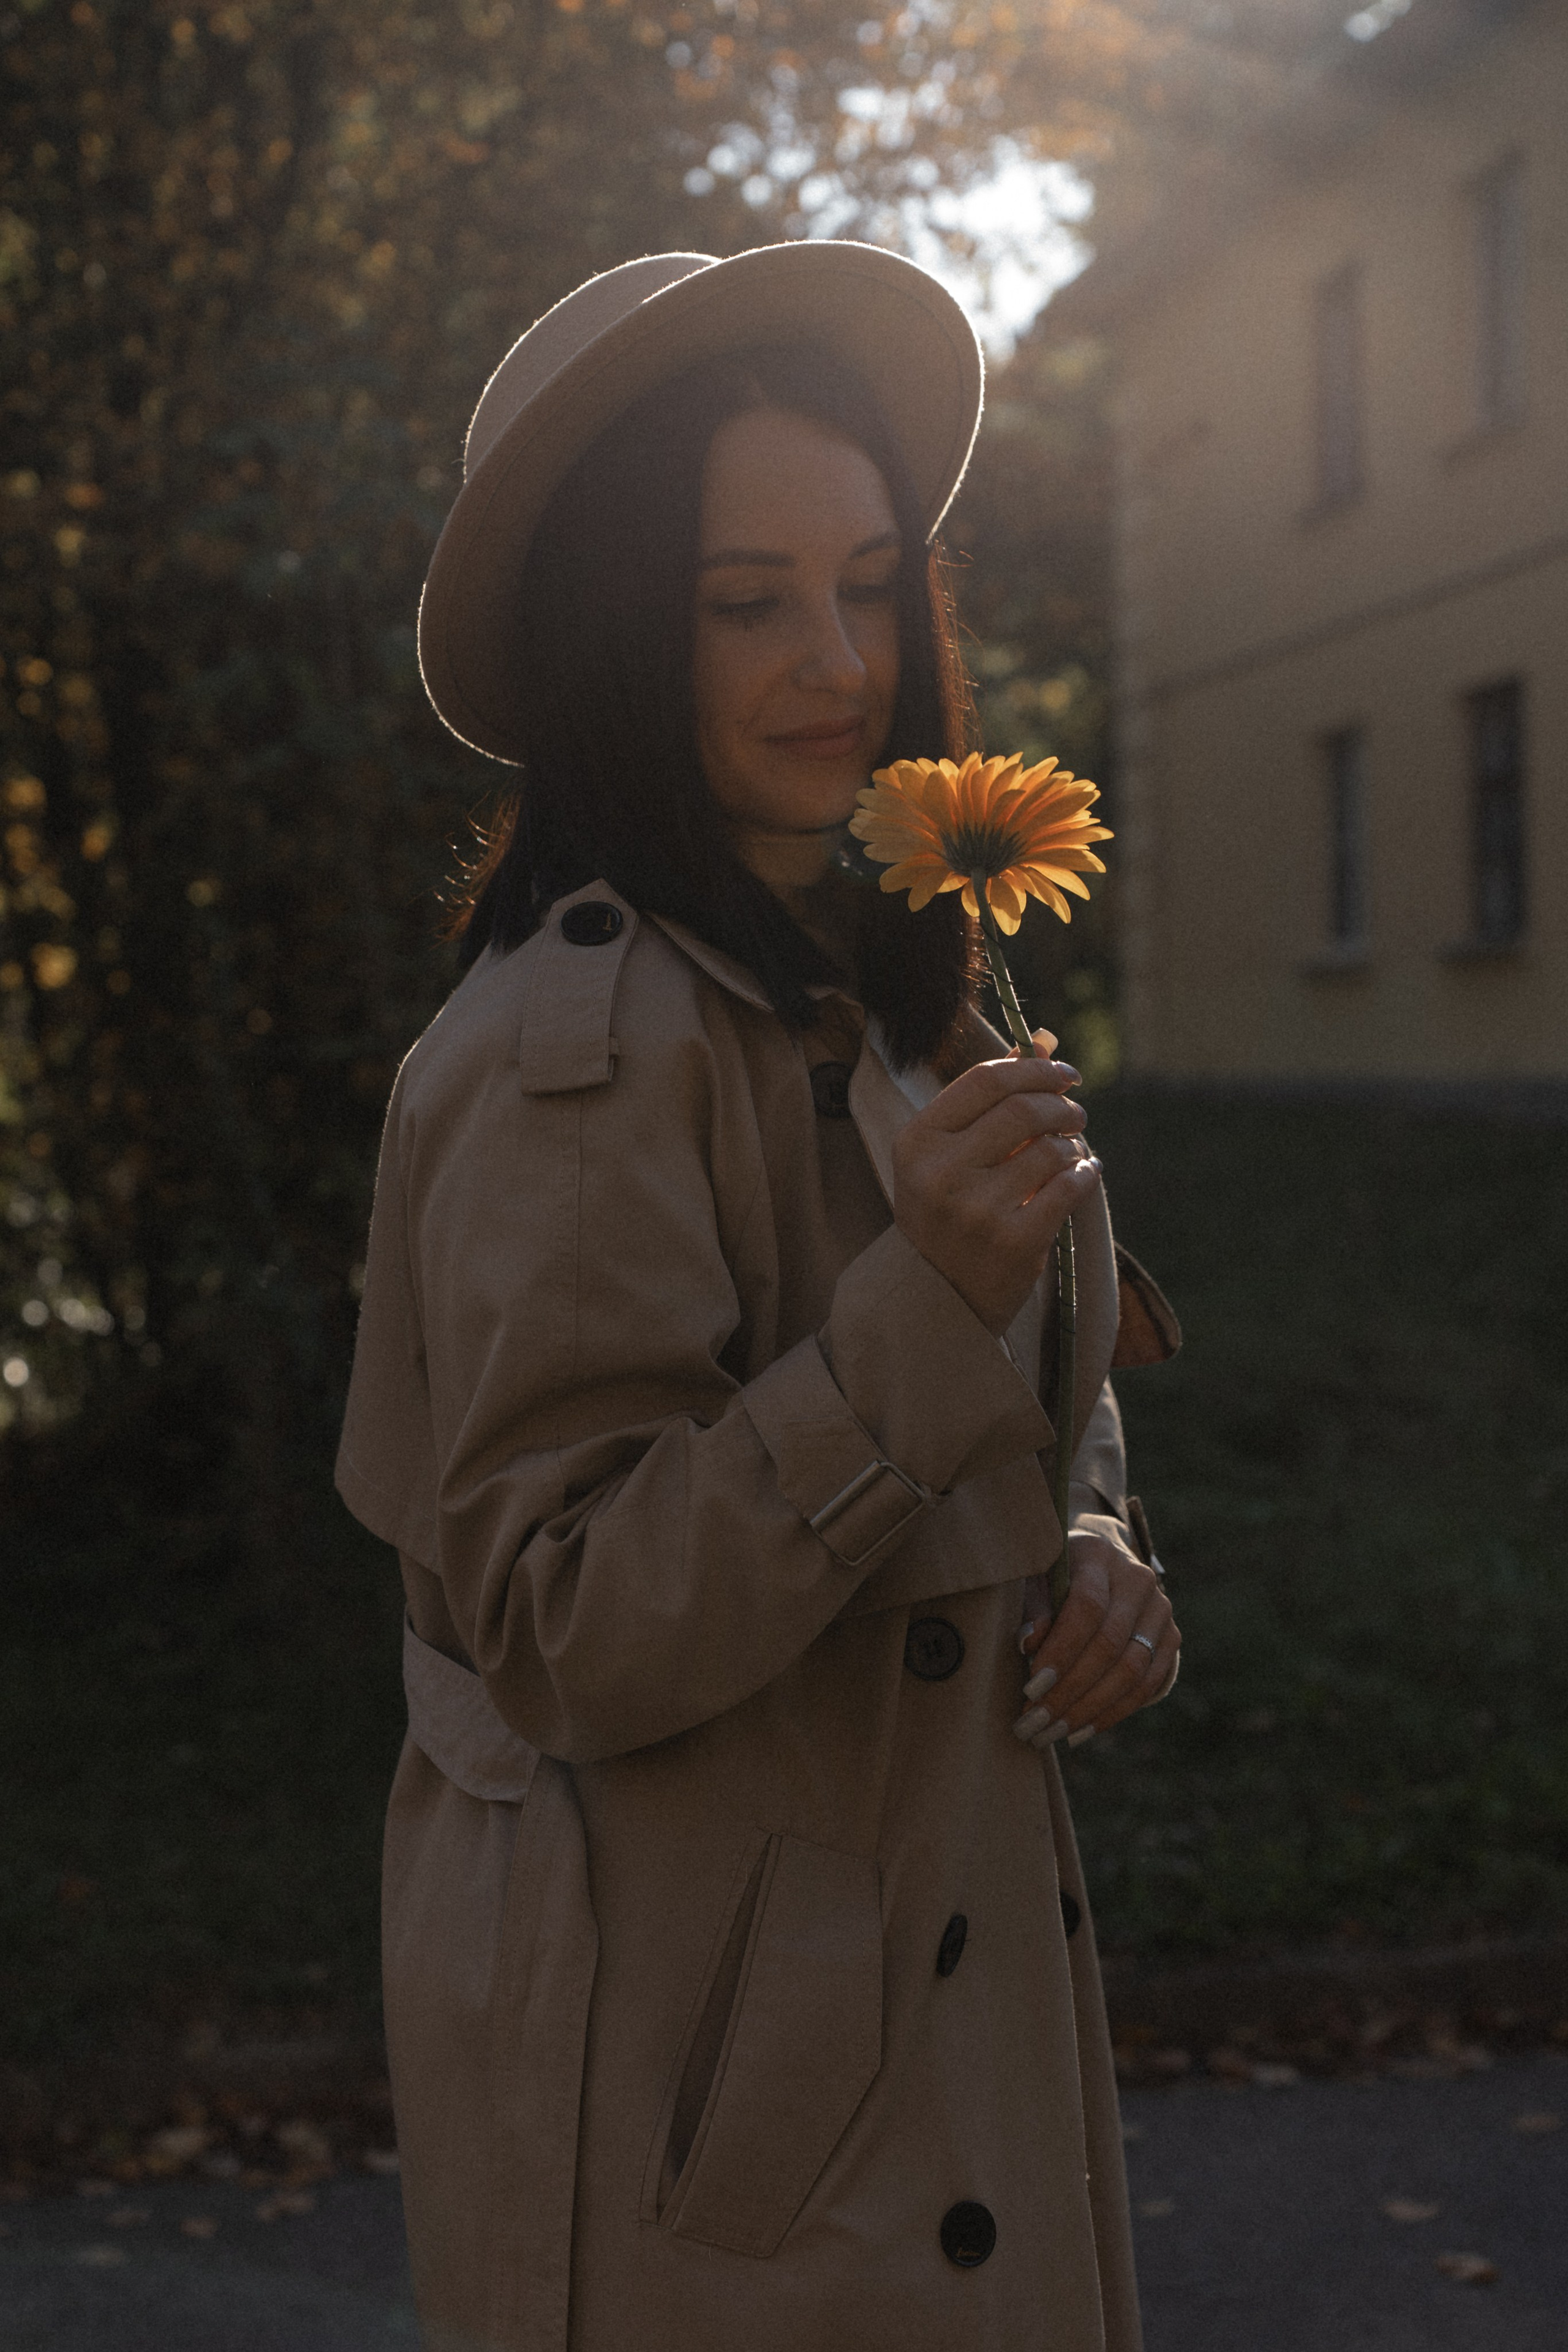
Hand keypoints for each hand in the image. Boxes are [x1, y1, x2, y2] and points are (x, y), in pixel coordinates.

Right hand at [891, 1045, 1102, 1337]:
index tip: (1063, 1073)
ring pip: (1051, 1150)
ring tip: (1071, 1153)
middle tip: (1075, 1111)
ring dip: (1073, 1145)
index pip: (986, 1079)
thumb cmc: (946, 1212)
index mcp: (918, 1141)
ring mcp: (977, 1210)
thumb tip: (1042, 1041)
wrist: (937, 1297)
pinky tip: (1083, 1176)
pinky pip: (1069, 1189)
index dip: (1035, 1069)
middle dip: (1061, 1104)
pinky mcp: (1013, 1243)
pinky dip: (1085, 1175)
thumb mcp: (949, 1154)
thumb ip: (990, 1099)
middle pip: (1023, 1110)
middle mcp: (941, 1172)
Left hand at [1011, 1531, 1178, 1748]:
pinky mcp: (1171, 1638)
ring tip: (1053, 1733)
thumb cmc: (1055, 1578)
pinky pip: (1147, 1684)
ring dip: (1090, 1709)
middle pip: (1110, 1645)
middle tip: (1035, 1722)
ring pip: (1132, 1670)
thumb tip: (1029, 1644)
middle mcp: (1138, 1580)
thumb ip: (1032, 1608)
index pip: (1086, 1608)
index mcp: (1099, 1556)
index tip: (1030, 1688)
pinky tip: (1080, 1730)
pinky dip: (1113, 1713)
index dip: (1060, 1652)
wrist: (1099, 1569)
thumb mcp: (1036, 1581)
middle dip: (1069, 1691)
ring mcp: (1161, 1609)